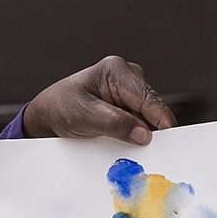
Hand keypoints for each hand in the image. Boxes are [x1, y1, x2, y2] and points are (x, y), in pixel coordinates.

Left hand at [23, 56, 177, 145]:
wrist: (49, 116)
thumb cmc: (60, 107)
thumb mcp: (85, 116)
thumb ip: (114, 124)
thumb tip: (142, 133)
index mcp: (116, 70)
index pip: (146, 95)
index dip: (159, 115)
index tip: (167, 131)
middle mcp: (127, 78)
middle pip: (150, 107)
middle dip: (146, 127)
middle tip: (143, 147)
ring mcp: (129, 93)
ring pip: (146, 117)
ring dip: (138, 132)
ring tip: (118, 141)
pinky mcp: (128, 107)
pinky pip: (138, 123)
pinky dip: (132, 134)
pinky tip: (119, 140)